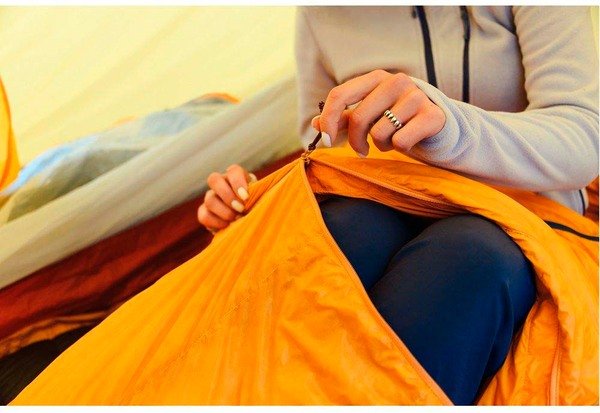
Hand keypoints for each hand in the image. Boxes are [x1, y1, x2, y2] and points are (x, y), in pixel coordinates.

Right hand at [197, 164, 256, 233]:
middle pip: (214, 179)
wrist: (249, 222)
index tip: (246, 197)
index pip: (233, 171)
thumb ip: (260, 195)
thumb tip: (261, 198)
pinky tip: (227, 226)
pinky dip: (215, 222)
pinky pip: (203, 215)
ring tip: (237, 219)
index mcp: (236, 176)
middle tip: (240, 208)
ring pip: (209, 199)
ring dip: (224, 211)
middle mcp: (221, 183)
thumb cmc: (258, 206)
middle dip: (227, 195)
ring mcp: (211, 197)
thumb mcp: (262, 199)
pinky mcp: (205, 212)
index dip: (238, 182)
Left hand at [312, 70, 444, 156]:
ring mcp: (415, 96)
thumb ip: (344, 118)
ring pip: (380, 133)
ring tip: (391, 140)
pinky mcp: (431, 115)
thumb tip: (314, 124)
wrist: (438, 125)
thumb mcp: (370, 115)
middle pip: (358, 118)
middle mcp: (396, 81)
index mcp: (376, 78)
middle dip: (355, 142)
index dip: (328, 120)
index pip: (340, 95)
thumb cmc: (397, 119)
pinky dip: (400, 148)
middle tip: (361, 151)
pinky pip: (400, 141)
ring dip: (381, 145)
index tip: (326, 140)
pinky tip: (407, 141)